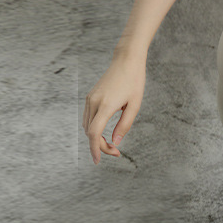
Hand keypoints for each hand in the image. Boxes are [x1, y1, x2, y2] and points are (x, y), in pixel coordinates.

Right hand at [83, 49, 146, 163]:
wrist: (126, 60)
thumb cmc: (134, 82)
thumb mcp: (134, 106)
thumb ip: (124, 126)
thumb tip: (116, 142)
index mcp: (105, 105)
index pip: (95, 133)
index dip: (96, 149)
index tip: (98, 161)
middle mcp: (94, 102)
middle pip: (90, 133)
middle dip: (100, 146)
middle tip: (116, 152)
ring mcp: (90, 98)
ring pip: (87, 126)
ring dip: (96, 138)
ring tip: (112, 144)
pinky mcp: (90, 96)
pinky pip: (88, 118)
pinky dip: (93, 129)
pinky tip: (105, 133)